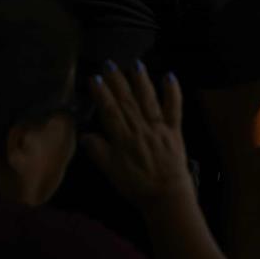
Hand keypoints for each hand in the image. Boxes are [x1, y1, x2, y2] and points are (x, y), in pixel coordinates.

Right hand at [81, 62, 195, 210]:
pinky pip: (174, 108)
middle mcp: (141, 128)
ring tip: (135, 64)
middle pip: (127, 101)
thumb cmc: (136, 185)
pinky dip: (173, 92)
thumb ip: (99, 152)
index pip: (110, 112)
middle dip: (117, 81)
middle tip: (109, 63)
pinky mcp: (175, 129)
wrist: (165, 195)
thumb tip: (84, 134)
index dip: (102, 94)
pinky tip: (169, 76)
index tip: (94, 78)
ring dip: (141, 81)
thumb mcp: (111, 172)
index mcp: (123, 139)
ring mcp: (159, 127)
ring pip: (148, 100)